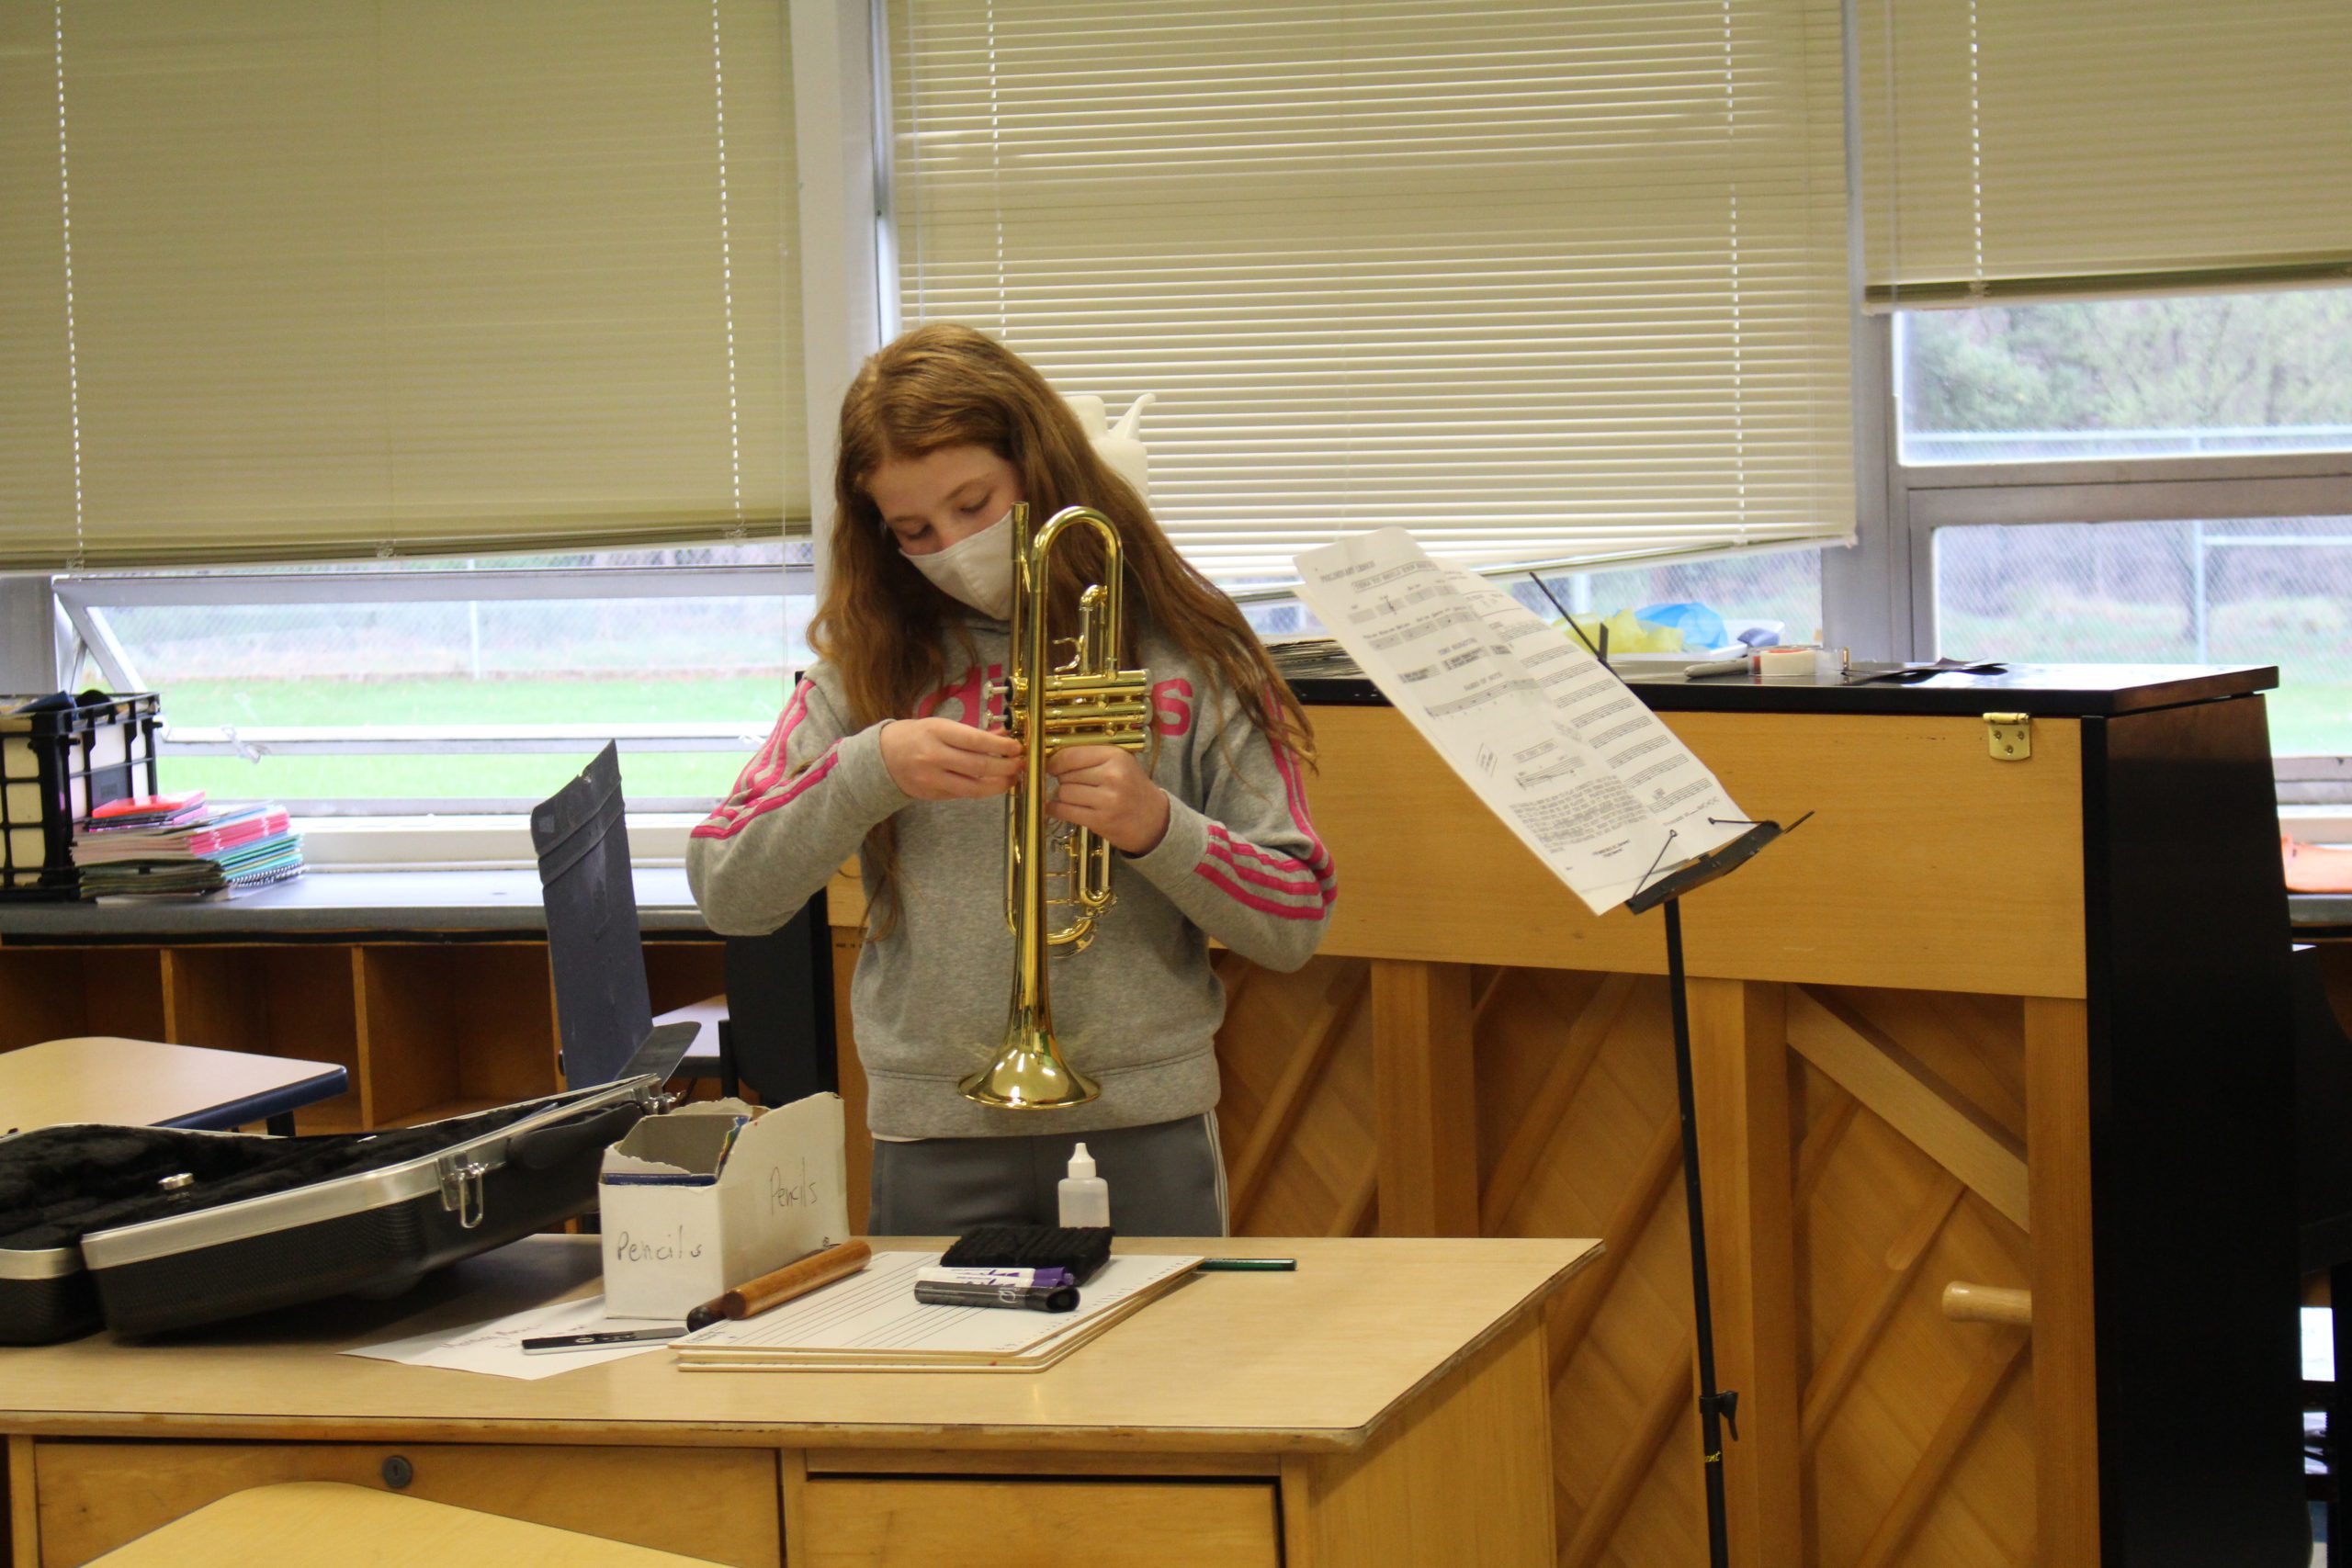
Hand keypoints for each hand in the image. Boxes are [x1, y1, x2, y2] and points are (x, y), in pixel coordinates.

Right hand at [879, 718, 1023, 800]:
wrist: (882, 757)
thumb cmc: (916, 736)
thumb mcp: (941, 726)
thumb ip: (972, 733)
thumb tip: (1004, 737)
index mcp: (936, 732)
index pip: (976, 741)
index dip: (1001, 747)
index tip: (1017, 748)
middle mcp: (934, 756)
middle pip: (979, 767)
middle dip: (1006, 767)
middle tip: (1020, 764)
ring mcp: (932, 778)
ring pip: (974, 788)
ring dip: (999, 784)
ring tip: (1012, 778)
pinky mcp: (932, 794)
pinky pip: (964, 794)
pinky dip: (982, 790)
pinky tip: (993, 785)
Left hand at [1044, 745, 1169, 854]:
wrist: (1155, 820)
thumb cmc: (1132, 789)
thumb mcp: (1120, 764)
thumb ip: (1091, 757)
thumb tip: (1051, 758)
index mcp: (1116, 756)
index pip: (1071, 755)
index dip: (1054, 761)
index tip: (1050, 766)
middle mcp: (1112, 775)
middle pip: (1066, 774)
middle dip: (1063, 780)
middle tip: (1073, 784)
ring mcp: (1107, 799)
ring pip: (1064, 793)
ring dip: (1063, 796)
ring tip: (1075, 797)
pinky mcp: (1101, 820)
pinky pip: (1065, 811)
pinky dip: (1056, 810)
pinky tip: (1058, 808)